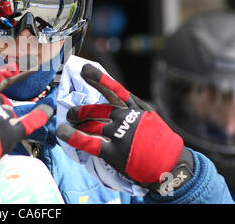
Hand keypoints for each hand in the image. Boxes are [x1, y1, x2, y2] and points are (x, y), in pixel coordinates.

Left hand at [56, 64, 192, 192]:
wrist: (172, 165)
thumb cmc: (159, 143)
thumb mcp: (150, 120)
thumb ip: (132, 112)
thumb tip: (113, 107)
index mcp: (136, 108)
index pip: (115, 90)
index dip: (99, 78)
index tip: (85, 70)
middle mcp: (126, 117)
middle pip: (97, 109)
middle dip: (81, 110)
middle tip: (72, 113)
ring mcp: (120, 134)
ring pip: (91, 123)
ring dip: (76, 121)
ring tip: (67, 122)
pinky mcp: (114, 151)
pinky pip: (89, 141)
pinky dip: (73, 136)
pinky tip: (62, 132)